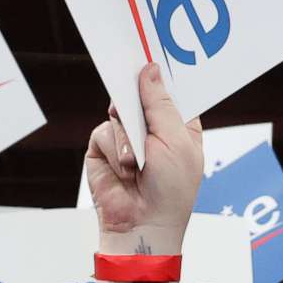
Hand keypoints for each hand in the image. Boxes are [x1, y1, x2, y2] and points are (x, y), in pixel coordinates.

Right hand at [85, 61, 201, 255]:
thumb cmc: (170, 191)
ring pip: (119, 112)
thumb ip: (160, 103)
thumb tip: (149, 70)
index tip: (155, 57)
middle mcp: (152, 129)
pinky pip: (103, 131)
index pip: (170, 91)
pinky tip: (123, 170)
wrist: (142, 225)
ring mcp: (127, 138)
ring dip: (128, 137)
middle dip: (139, 98)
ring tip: (138, 164)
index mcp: (180, 126)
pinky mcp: (104, 149)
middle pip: (140, 94)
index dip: (163, 78)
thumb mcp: (175, 140)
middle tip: (139, 98)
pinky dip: (113, 149)